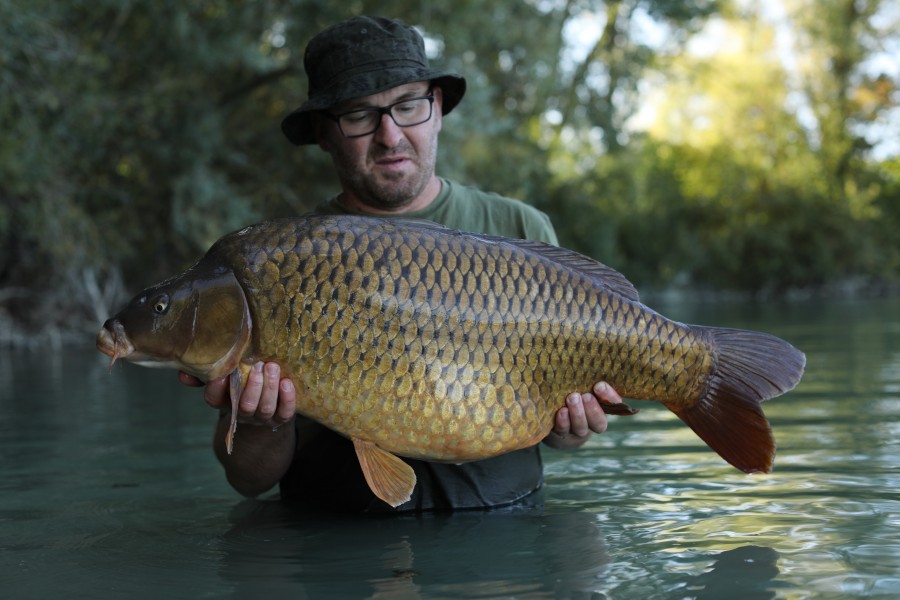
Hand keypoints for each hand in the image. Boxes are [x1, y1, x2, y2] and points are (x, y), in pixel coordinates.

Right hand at [178, 362, 296, 429]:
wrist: (266, 409)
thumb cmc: (242, 385)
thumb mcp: (224, 378)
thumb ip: (205, 373)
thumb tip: (183, 372)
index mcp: (225, 401)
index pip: (215, 400)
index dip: (217, 388)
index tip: (224, 372)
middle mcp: (243, 412)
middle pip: (245, 406)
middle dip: (252, 387)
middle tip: (258, 366)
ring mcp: (263, 417)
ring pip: (265, 408)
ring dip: (269, 388)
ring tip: (273, 367)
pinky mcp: (281, 418)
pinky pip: (285, 413)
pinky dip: (287, 398)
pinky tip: (287, 383)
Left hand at [543, 381, 622, 449]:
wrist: (554, 420)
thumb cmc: (571, 391)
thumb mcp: (582, 383)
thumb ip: (587, 374)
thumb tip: (591, 347)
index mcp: (602, 408)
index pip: (614, 405)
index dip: (610, 397)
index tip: (599, 385)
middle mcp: (592, 422)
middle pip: (599, 423)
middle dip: (593, 409)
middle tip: (585, 395)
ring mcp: (576, 430)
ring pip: (581, 428)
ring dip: (578, 414)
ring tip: (572, 398)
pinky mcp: (561, 435)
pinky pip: (564, 431)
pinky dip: (563, 421)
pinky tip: (561, 411)